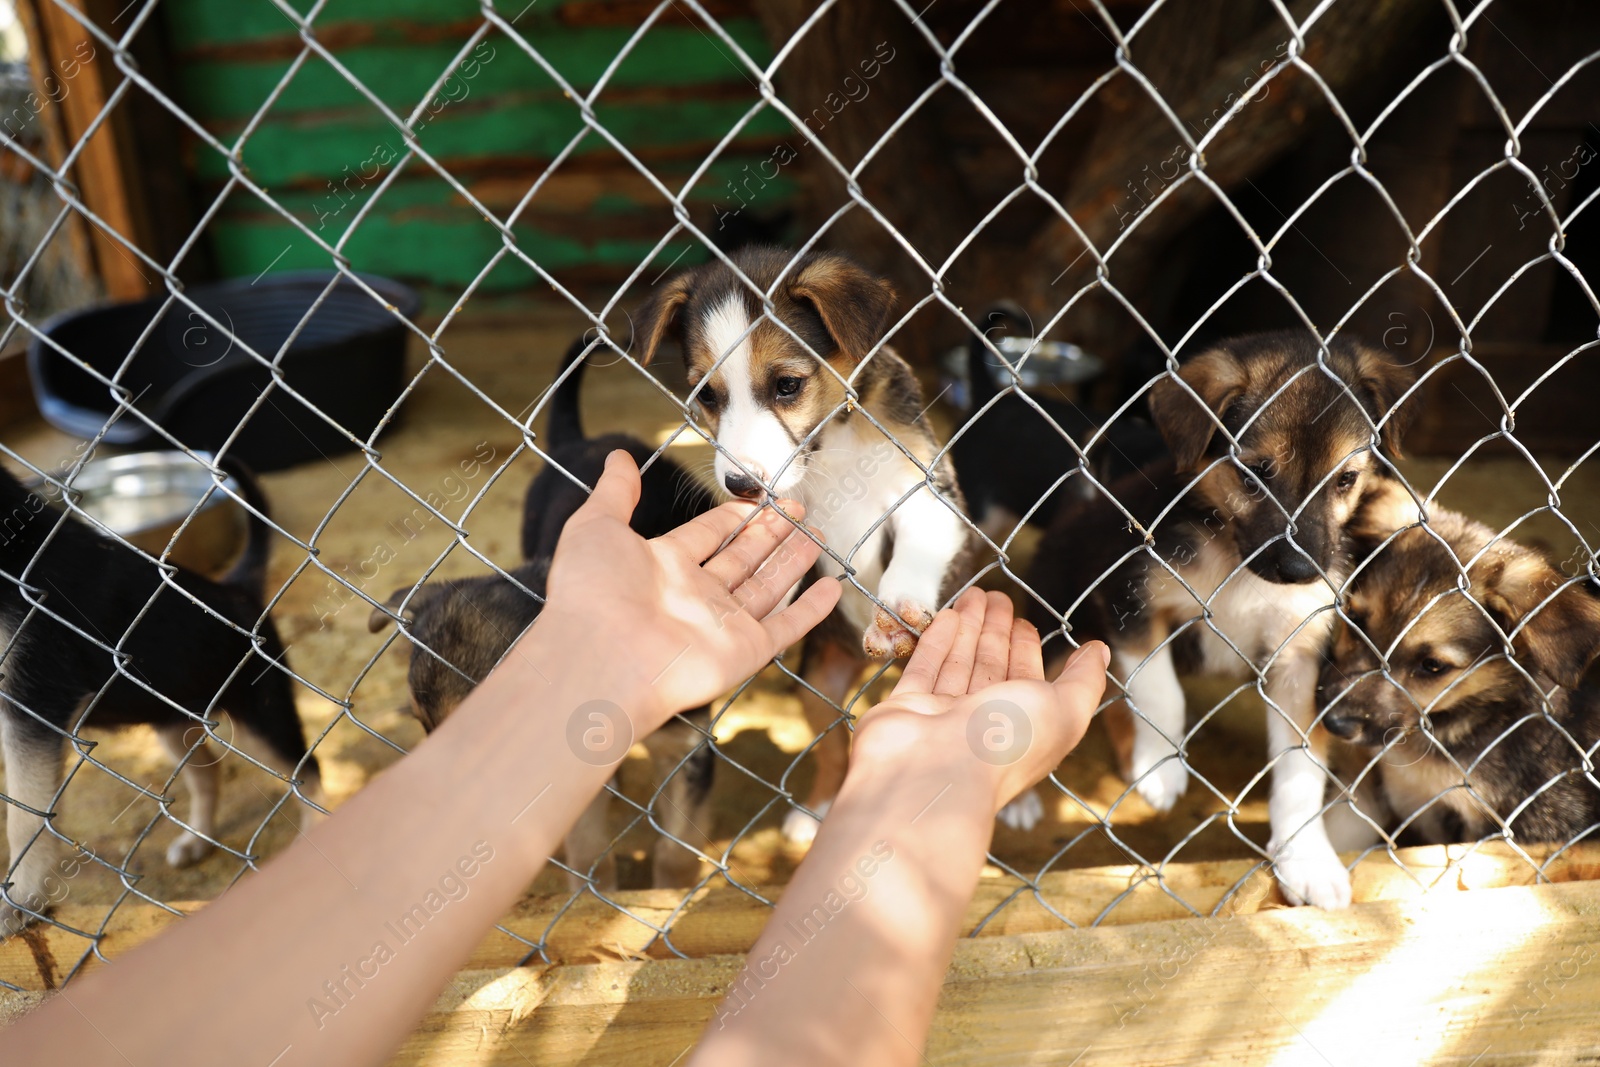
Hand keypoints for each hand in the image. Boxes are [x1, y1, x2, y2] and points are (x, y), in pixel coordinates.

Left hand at [537, 451, 840, 729]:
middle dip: (771, 533)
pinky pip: (785, 627)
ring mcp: (722, 624)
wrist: (601, 658)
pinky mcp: (744, 651)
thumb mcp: (596, 527)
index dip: (733, 516)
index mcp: (663, 566)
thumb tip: (618, 458)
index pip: (707, 534)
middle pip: (742, 557)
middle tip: (799, 510)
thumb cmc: (591, 594)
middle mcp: (695, 595)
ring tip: (818, 535)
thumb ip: (615, 494)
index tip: (758, 499)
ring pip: (767, 586)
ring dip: (793, 561)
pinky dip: (810, 610)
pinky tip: (832, 587)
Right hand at [853, 588, 1106, 814]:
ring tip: (973, 593)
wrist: (932, 775)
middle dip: (995, 630)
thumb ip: (1083, 680)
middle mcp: (983, 722)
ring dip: (968, 628)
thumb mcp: (1063, 710)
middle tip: (996, 595)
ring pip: (958, 663)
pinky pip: (924, 669)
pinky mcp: (906, 708)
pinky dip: (937, 642)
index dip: (1027, 648)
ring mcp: (943, 716)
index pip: (1026, 679)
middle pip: (991, 667)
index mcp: (1022, 726)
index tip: (1023, 620)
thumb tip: (1099, 651)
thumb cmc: (1003, 744)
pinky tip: (948, 616)